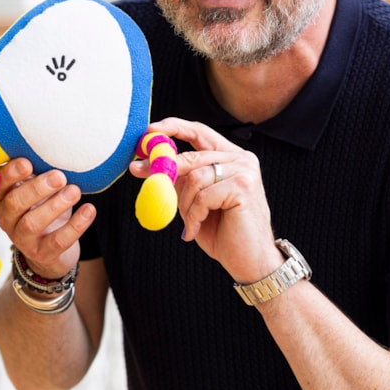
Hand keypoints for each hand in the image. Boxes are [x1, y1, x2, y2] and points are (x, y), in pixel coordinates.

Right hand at [0, 158, 95, 280]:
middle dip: (37, 188)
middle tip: (59, 176)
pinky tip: (89, 210)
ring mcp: (22, 239)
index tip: (27, 162)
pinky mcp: (42, 254)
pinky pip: (58, 241)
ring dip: (55, 206)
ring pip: (32, 223)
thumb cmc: (42, 209)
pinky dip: (75, 225)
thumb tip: (52, 149)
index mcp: (2, 198)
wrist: (48, 253)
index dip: (11, 173)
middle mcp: (7, 219)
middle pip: (15, 203)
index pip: (0, 184)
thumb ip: (36, 173)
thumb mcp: (36, 191)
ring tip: (74, 191)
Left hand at [129, 117, 281, 283]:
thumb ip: (177, 180)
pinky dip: (193, 216)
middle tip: (138, 171)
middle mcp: (241, 159)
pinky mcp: (243, 187)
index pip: (199, 131)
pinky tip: (193, 231)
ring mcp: (244, 171)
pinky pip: (203, 196)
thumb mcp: (193, 201)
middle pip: (192, 155)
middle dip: (163, 166)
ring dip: (184, 204)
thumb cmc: (222, 232)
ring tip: (189, 223)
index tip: (149, 131)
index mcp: (230, 157)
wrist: (250, 262)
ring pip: (195, 177)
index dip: (173, 127)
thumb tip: (142, 164)